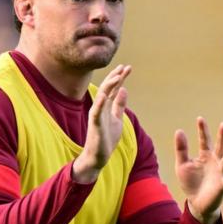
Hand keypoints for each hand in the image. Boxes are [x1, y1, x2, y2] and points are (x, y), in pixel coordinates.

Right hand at [73, 64, 130, 182]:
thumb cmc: (107, 138)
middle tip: (124, 67)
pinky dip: (100, 103)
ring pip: (102, 97)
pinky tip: (104, 95)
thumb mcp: (117, 119)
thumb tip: (124, 90)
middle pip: (108, 89)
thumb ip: (119, 105)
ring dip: (109, 86)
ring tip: (117, 76)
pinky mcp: (95, 125)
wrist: (98, 156)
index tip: (128, 68)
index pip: (114, 88)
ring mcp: (97, 115)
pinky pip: (97, 112)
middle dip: (115, 77)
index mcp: (107, 106)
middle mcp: (101, 108)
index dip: (120, 78)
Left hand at [174, 117, 222, 223]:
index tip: (200, 118)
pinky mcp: (222, 185)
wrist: (196, 203)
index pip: (204, 140)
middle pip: (220, 147)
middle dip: (221, 136)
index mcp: (205, 155)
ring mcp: (220, 173)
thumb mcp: (182, 164)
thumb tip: (179, 130)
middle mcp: (215, 162)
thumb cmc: (191, 182)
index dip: (202, 130)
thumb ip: (181, 149)